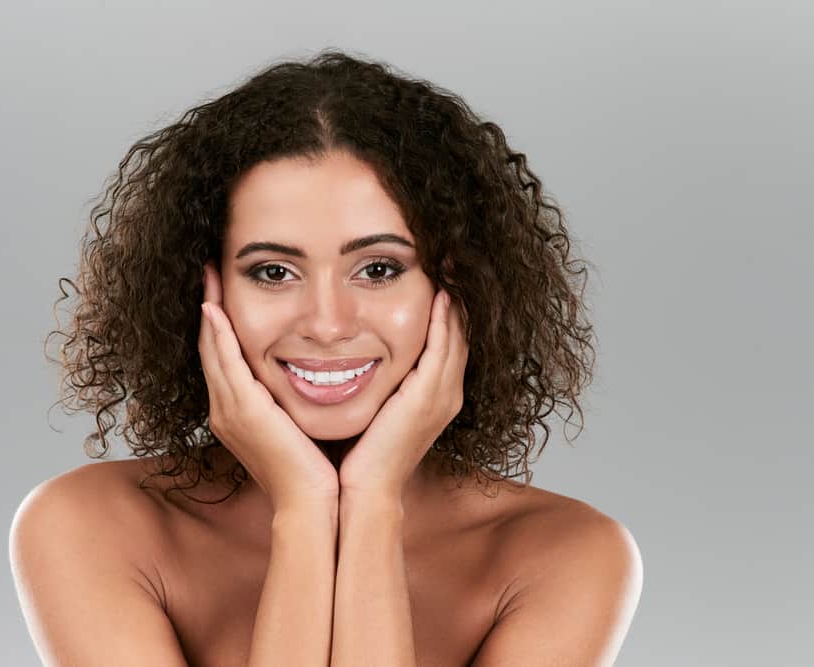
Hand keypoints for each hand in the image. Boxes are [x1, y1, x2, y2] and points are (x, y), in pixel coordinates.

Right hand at [199, 262, 339, 512]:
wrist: (313, 504)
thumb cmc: (314, 471)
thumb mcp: (298, 427)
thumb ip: (292, 402)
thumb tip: (311, 379)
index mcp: (237, 414)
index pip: (223, 359)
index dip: (220, 324)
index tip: (222, 291)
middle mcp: (225, 410)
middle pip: (209, 348)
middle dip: (208, 307)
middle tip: (209, 271)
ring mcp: (230, 411)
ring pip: (212, 350)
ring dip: (209, 310)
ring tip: (209, 276)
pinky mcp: (244, 411)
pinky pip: (225, 363)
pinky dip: (218, 334)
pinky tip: (216, 307)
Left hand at [338, 289, 468, 499]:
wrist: (365, 490)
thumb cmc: (361, 454)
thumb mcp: (376, 409)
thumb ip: (378, 382)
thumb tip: (353, 355)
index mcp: (436, 397)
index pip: (449, 342)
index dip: (448, 311)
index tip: (441, 277)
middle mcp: (447, 394)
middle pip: (460, 334)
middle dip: (456, 298)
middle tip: (453, 262)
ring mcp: (442, 396)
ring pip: (457, 336)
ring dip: (454, 301)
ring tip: (451, 268)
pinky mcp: (428, 397)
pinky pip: (442, 348)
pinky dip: (444, 320)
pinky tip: (440, 295)